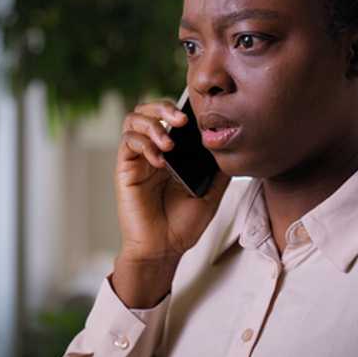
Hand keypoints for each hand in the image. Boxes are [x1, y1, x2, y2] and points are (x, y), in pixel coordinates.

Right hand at [112, 99, 229, 306]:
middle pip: (148, 110)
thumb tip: (231, 145)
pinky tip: (159, 161)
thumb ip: (218, 169)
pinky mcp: (126, 169)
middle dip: (163, 107)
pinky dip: (144, 144)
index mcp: (172, 153)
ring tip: (168, 142)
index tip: (197, 116)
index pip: (170, 117)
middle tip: (181, 120)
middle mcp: (153, 150)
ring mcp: (138, 159)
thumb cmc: (184, 224)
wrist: (165, 249)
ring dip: (152, 124)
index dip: (179, 108)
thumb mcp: (211, 193)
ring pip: (133, 120)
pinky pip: (128, 143)